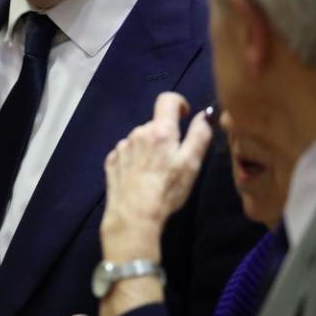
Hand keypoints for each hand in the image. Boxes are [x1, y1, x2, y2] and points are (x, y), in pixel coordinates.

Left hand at [100, 92, 212, 263]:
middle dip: (165, 136)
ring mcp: (122, 147)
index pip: (167, 100)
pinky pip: (126, 154)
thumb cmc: (167, 189)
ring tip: (155, 174)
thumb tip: (204, 115)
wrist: (134, 215)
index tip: (184, 116)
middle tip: (172, 161)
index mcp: (160, 130)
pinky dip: (135, 160)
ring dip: (149, 149)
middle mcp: (138, 133)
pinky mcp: (111, 161)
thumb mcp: (191, 163)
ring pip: (140, 140)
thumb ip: (199, 135)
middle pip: (155, 125)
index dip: (179, 103)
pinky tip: (139, 179)